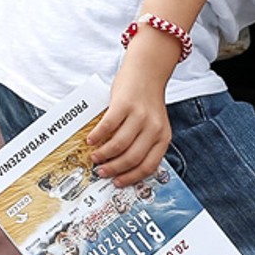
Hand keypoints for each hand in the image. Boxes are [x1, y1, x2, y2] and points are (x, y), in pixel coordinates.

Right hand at [86, 30, 178, 185]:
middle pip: (132, 158)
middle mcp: (154, 128)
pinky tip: (91, 140)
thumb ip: (144, 143)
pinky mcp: (125, 105)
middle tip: (102, 171)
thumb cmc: (147, 102)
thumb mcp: (153, 125)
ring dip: (104, 154)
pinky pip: (108, 126)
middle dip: (114, 169)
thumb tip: (122, 166)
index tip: (117, 182)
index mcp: (163, 137)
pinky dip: (97, 136)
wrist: (147, 72)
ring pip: (120, 145)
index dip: (131, 177)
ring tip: (95, 157)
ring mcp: (140, 116)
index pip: (149, 165)